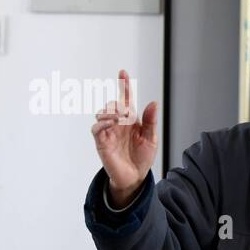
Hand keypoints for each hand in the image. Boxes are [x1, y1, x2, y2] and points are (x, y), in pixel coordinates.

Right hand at [91, 70, 157, 207]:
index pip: (126, 99)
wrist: (135, 176)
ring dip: (109, 112)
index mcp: (131, 120)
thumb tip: (153, 102)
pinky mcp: (101, 142)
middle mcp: (118, 123)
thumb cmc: (142, 157)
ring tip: (119, 119)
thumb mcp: (151, 139)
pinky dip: (101, 124)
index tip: (123, 72)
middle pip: (112, 105)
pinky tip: (110, 124)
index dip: (124, 86)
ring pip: (101, 113)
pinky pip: (96, 129)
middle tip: (126, 113)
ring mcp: (108, 132)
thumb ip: (151, 121)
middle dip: (118, 105)